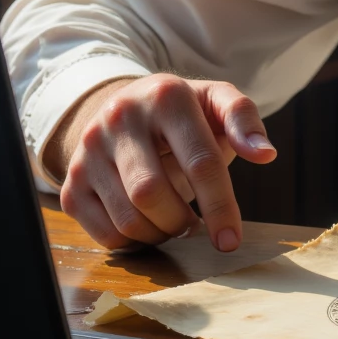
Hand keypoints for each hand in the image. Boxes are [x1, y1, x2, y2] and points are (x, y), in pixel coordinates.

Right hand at [56, 74, 276, 253]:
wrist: (126, 109)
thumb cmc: (184, 114)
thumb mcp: (217, 102)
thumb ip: (244, 121)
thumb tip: (266, 154)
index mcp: (166, 96)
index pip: (200, 162)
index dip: (220, 206)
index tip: (231, 240)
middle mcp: (120, 117)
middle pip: (153, 194)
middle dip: (182, 221)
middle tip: (194, 224)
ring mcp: (89, 149)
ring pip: (128, 218)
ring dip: (160, 234)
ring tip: (174, 221)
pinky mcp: (72, 181)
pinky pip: (105, 233)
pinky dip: (134, 242)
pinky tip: (148, 224)